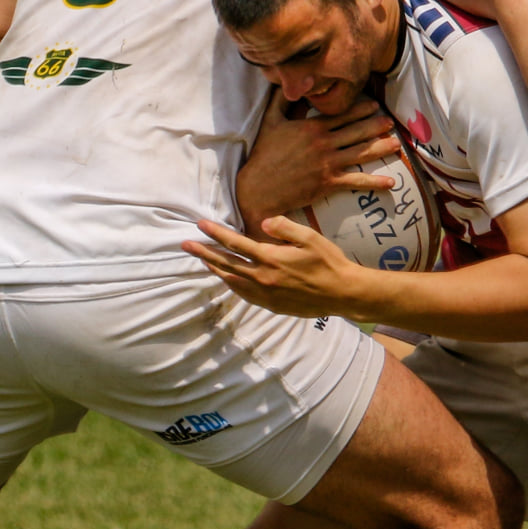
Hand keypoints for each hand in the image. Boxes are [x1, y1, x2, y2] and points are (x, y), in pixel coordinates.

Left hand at [184, 216, 372, 318]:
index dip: (215, 233)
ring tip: (202, 260)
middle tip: (185, 245)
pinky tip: (227, 278)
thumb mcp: (310, 238)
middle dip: (204, 253)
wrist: (342, 294)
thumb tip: (263, 222)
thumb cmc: (329, 262)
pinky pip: (244, 294)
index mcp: (271, 258)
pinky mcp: (271, 305)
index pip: (235, 243)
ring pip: (232, 280)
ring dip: (215, 269)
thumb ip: (285, 228)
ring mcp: (266, 294)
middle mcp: (263, 278)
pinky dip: (231, 284)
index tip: (200, 225)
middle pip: (226, 263)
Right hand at [236, 95, 401, 233]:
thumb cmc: (263, 155)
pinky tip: (390, 182)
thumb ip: (281, 100)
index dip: (360, 109)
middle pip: (356, 132)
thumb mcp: (270, 122)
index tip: (374, 104)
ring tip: (396, 144)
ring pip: (360, 153)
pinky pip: (356, 181)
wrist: (258, 188)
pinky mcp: (327, 183)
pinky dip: (374, 182)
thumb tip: (289, 82)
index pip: (341, 114)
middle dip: (375, 125)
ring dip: (380, 148)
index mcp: (311, 127)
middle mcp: (323, 143)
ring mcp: (327, 163)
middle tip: (391, 122)